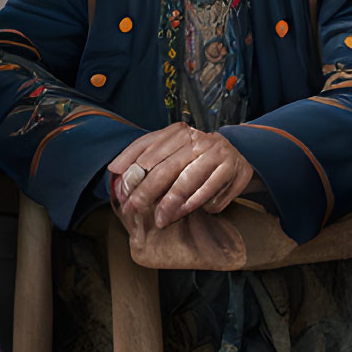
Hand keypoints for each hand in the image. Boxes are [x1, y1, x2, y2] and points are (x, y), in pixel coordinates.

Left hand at [107, 124, 252, 230]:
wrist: (237, 152)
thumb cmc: (196, 155)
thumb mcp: (171, 149)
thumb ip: (145, 156)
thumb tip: (114, 171)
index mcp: (177, 132)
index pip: (147, 147)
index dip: (131, 170)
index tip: (121, 191)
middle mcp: (196, 139)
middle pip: (165, 167)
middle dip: (146, 191)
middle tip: (134, 208)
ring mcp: (215, 153)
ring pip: (187, 180)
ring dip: (170, 203)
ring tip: (160, 219)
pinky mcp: (231, 169)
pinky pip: (208, 190)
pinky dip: (194, 203)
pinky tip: (182, 213)